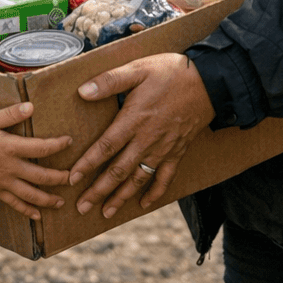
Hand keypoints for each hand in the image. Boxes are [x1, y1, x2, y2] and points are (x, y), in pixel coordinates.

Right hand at [0, 101, 71, 220]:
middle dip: (60, 178)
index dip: (58, 145)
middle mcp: (11, 168)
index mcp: (10, 148)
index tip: (69, 142)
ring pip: (31, 194)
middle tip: (74, 178)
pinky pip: (15, 204)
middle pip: (41, 176)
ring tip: (61, 201)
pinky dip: (27, 211)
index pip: (41, 148)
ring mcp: (4, 182)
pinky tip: (38, 215)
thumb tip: (31, 107)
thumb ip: (9, 114)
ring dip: (49, 199)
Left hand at [68, 53, 214, 219]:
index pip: (105, 147)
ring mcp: (164, 149)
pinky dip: (154, 193)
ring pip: (139, 179)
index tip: (72, 179)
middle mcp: (147, 140)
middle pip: (119, 171)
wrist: (210, 82)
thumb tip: (83, 92)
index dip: (88, 164)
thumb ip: (110, 81)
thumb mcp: (138, 69)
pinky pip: (165, 178)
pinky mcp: (178, 152)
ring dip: (121, 197)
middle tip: (82, 206)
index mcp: (134, 120)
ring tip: (106, 212)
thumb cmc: (171, 72)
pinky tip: (143, 204)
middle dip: (99, 190)